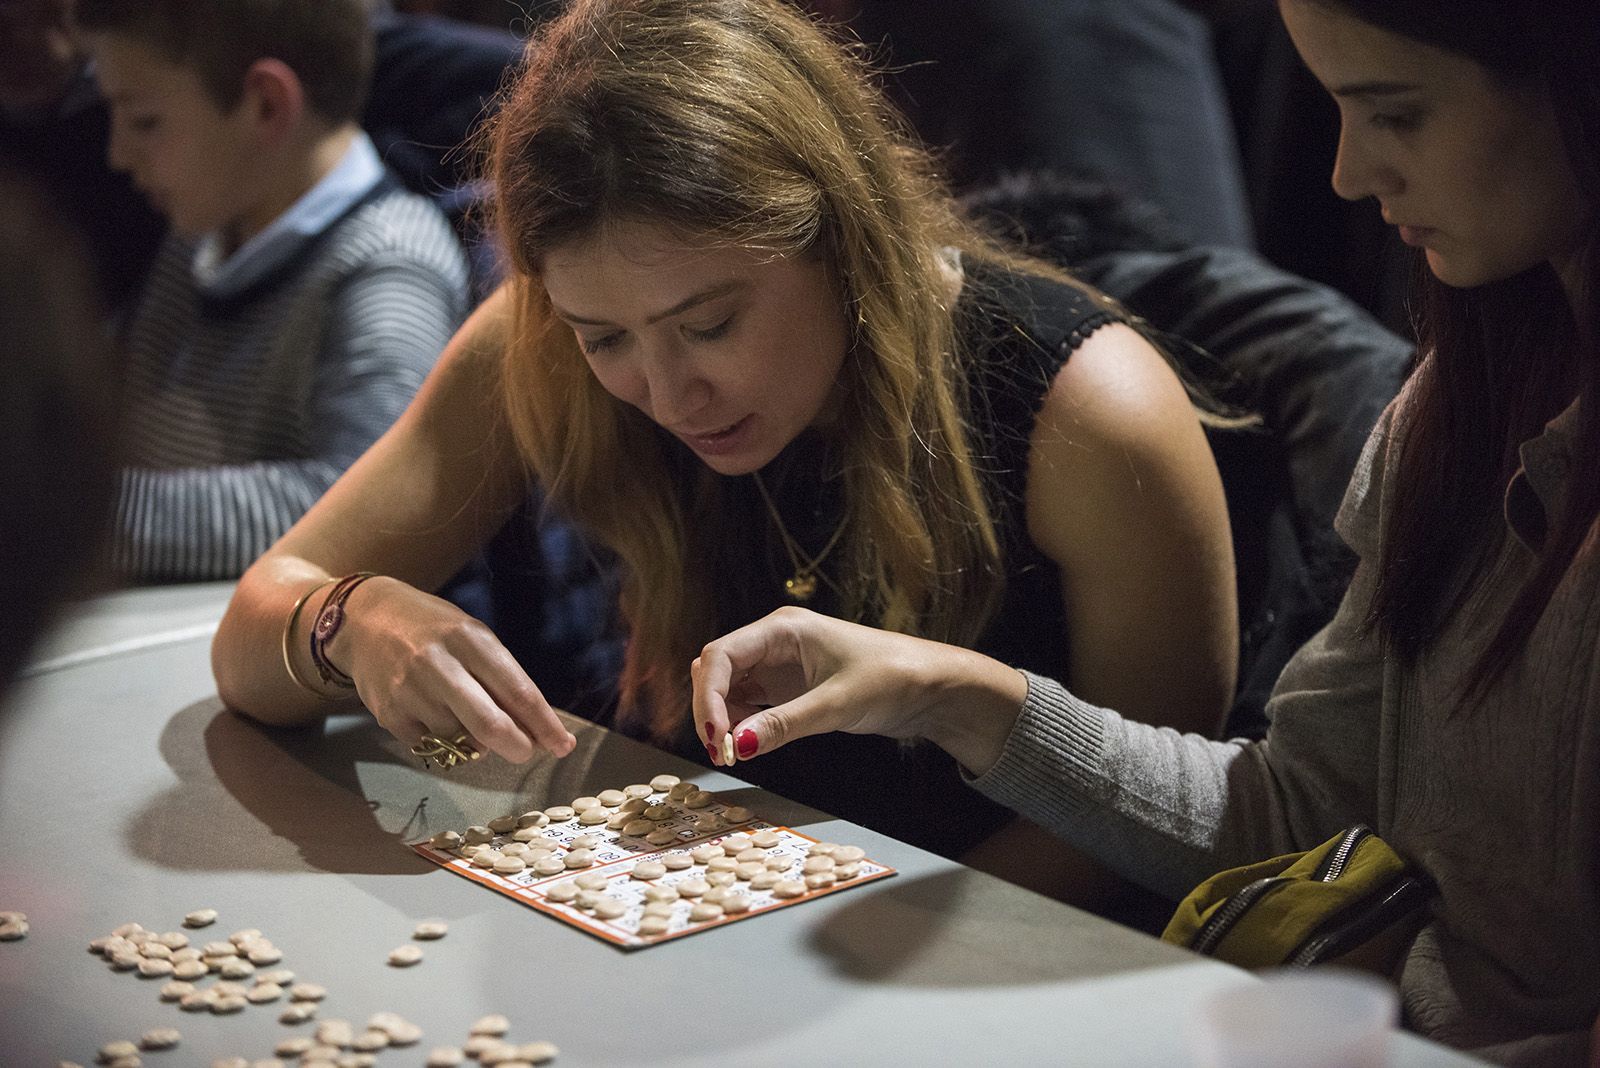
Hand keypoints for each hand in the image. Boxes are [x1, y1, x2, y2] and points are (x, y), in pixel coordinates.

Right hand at [328, 577, 575, 762]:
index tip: (563, 746)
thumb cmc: (434, 630)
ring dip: (473, 740)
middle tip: (525, 752)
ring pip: (459, 738)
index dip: (544, 724)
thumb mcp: (472, 636)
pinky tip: (432, 714)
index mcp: (470, 639)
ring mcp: (410, 690)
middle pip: (490, 724)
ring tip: (462, 714)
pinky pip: (429, 744)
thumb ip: (500, 677)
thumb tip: (534, 728)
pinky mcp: (388, 713)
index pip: (518, 691)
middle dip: (517, 746)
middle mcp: (439, 663)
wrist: (365, 619)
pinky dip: (441, 740)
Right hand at [690, 606, 1026, 773]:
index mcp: (783, 629)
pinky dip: (740, 723)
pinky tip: (748, 744)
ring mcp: (779, 663)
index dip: (709, 696)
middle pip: (717, 670)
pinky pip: (748, 701)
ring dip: (722, 718)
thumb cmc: (891, 679)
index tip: (716, 737)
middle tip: (721, 752)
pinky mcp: (787, 686)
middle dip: (711, 709)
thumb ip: (785, 725)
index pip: (722, 655)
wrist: (928, 686)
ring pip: (729, 687)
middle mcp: (774, 641)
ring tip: (732, 754)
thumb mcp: (836, 705)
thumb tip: (738, 746)